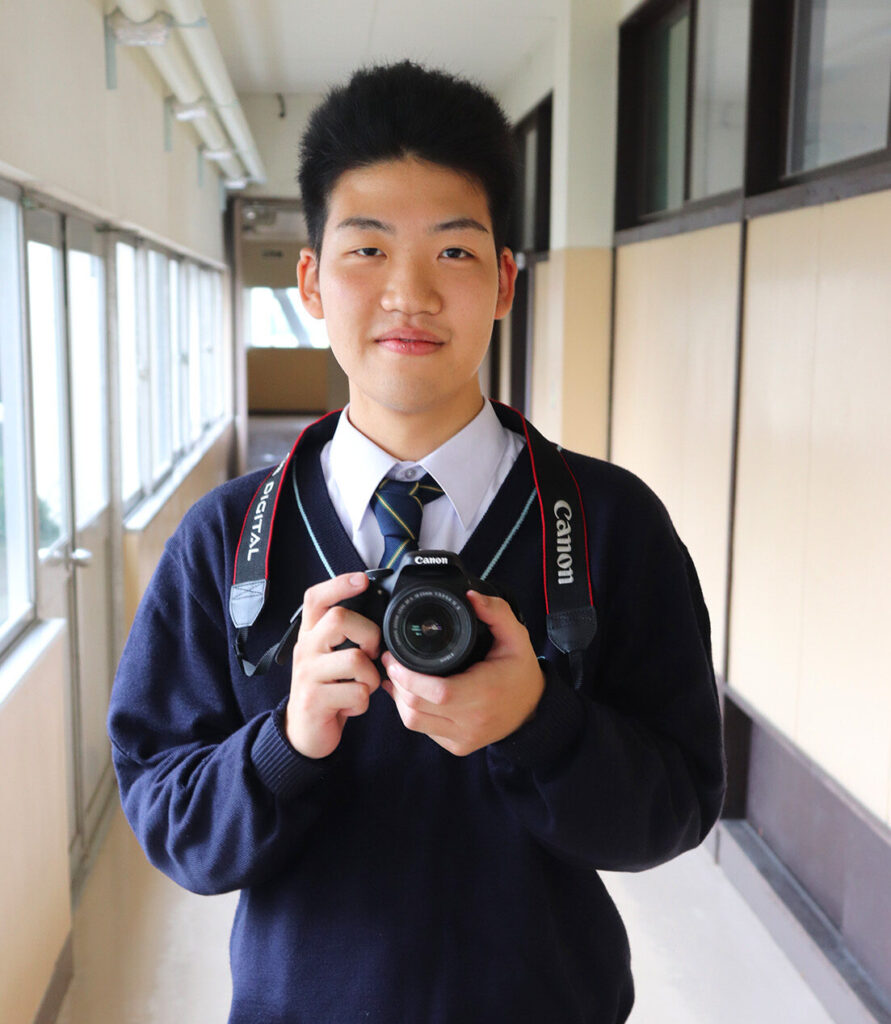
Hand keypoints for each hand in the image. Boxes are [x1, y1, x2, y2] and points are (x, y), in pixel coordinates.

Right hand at [285, 572, 381, 758]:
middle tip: (371, 654)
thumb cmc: (326, 690)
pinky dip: (363, 703)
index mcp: (310, 635)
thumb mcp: (329, 658)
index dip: (338, 584)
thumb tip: (380, 619)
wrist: (303, 732)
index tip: (362, 580)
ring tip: (361, 686)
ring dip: (371, 677)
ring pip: (355, 659)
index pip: (315, 598)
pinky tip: (351, 706)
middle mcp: (305, 649)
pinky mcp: (315, 700)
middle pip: (339, 619)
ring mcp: (307, 674)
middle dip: (368, 634)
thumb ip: (345, 637)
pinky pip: (357, 694)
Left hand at [381, 590, 544, 756]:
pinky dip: (412, 712)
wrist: (534, 709)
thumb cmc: (521, 671)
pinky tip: (410, 694)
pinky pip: (424, 731)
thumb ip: (496, 611)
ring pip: (414, 722)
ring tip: (397, 677)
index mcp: (484, 692)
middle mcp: (472, 720)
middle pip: (416, 708)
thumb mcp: (516, 637)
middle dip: (397, 683)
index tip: (394, 659)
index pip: (437, 692)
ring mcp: (464, 737)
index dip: (408, 677)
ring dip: (399, 699)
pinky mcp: (458, 746)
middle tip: (391, 662)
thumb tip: (470, 595)